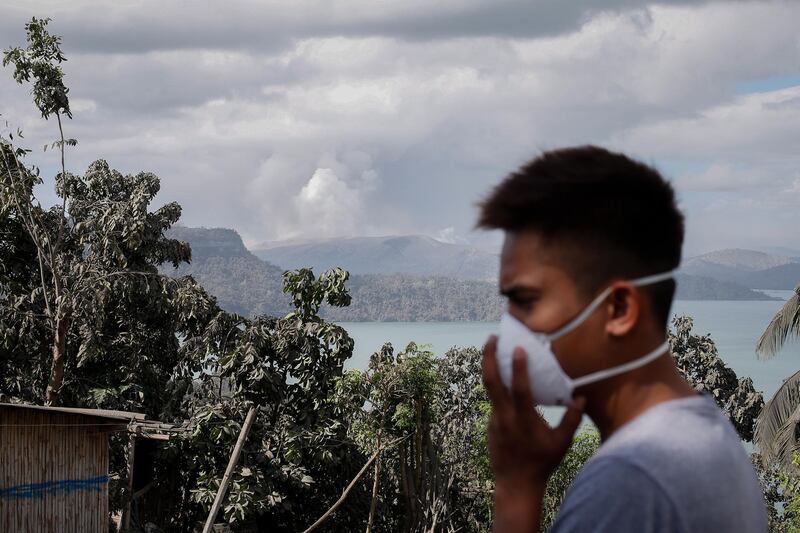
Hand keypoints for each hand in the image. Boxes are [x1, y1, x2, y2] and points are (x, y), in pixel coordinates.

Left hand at [482, 335, 584, 531]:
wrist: (515, 484)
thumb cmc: (542, 463)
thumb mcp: (561, 443)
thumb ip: (571, 420)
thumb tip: (582, 398)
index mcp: (523, 420)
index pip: (519, 389)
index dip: (518, 367)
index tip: (517, 347)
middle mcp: (504, 416)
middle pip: (491, 381)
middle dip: (488, 357)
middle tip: (492, 337)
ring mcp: (494, 419)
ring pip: (489, 388)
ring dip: (490, 367)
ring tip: (494, 349)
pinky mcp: (490, 423)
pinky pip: (493, 400)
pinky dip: (496, 385)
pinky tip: (503, 377)